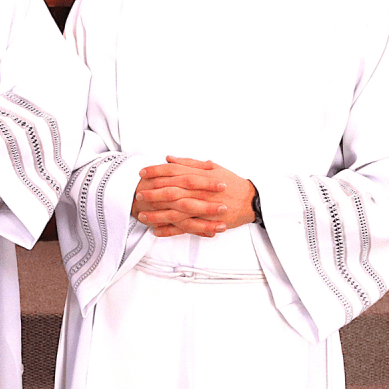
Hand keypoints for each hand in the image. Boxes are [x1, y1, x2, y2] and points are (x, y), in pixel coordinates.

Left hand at [132, 156, 255, 237]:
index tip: (141, 173)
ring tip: (141, 215)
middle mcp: (199, 191)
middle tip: (138, 194)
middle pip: (171, 191)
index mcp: (199, 176)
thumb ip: (189, 163)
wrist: (251, 200)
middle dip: (152, 193)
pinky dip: (169, 230)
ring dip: (157, 214)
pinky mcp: (206, 222)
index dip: (155, 171)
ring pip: (175, 211)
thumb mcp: (212, 167)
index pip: (173, 171)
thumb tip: (168, 158)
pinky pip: (185, 228)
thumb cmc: (231, 182)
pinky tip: (156, 231)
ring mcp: (202, 208)